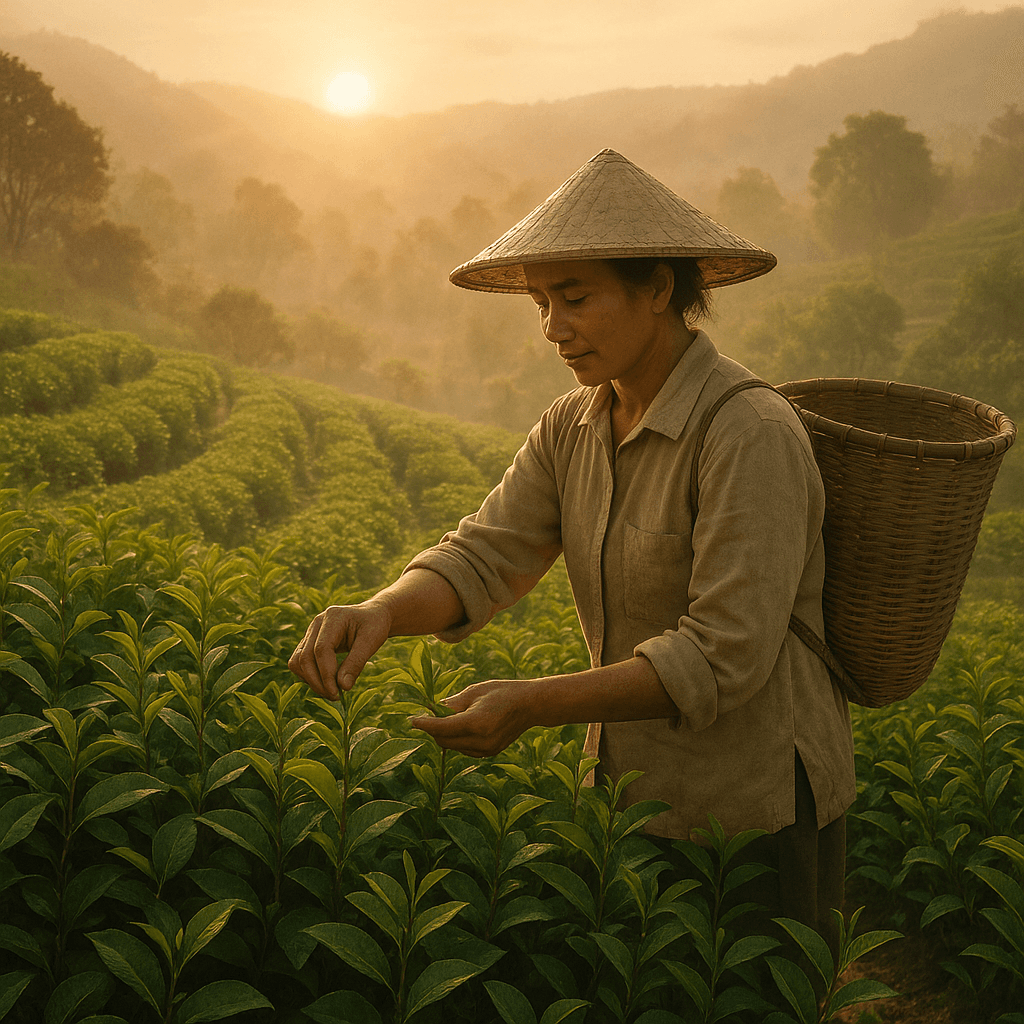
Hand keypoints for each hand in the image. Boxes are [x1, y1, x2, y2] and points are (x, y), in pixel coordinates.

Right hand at [288, 601, 392, 699]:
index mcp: (333, 617)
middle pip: (305, 657)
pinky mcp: (309, 642)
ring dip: (310, 681)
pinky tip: (326, 684)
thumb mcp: (372, 641)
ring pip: (297, 661)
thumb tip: (343, 687)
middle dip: (317, 682)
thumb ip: (356, 662)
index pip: (321, 650)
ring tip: (331, 692)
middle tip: (335, 697)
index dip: (326, 674)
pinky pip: (300, 662)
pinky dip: (309, 676)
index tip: (337, 693)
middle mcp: (317, 623)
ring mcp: (311, 632)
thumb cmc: (375, 625)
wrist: (372, 615)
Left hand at [410, 678, 534, 757]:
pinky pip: (464, 749)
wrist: (530, 705)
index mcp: (476, 723)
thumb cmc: (502, 692)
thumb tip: (434, 711)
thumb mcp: (475, 691)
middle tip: (427, 716)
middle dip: (433, 730)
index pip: (441, 728)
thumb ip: (453, 703)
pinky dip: (457, 740)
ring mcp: (486, 749)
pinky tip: (460, 727)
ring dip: (444, 735)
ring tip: (445, 719)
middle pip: (444, 741)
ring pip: (453, 747)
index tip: (412, 721)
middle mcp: (480, 740)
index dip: (424, 724)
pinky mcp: (489, 753)